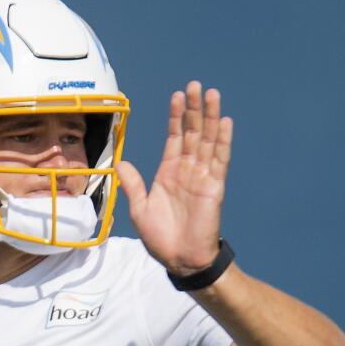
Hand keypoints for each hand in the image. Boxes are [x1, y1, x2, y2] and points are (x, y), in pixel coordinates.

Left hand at [115, 81, 232, 276]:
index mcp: (169, 172)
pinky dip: (222, 140)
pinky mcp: (214, 187)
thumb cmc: (161, 238)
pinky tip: (224, 121)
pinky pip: (219, 160)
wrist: (180, 260)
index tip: (177, 96)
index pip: (174, 137)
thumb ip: (133, 184)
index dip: (176, 117)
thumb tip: (120, 163)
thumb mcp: (140, 209)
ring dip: (209, 117)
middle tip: (195, 85)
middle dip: (193, 109)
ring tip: (211, 94)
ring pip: (207, 140)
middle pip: (192, 132)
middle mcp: (187, 170)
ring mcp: (202, 176)